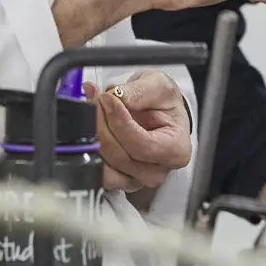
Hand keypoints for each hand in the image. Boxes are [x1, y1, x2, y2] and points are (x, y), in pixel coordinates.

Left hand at [83, 69, 190, 191]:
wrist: (158, 112)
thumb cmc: (165, 103)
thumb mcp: (159, 85)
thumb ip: (139, 91)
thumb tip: (115, 97)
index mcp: (176, 151)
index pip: (142, 145)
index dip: (120, 122)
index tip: (107, 98)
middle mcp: (157, 171)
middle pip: (120, 156)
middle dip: (102, 124)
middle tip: (95, 97)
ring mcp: (136, 178)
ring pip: (104, 166)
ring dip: (93, 135)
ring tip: (92, 106)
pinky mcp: (117, 179)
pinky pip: (96, 170)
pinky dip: (89, 147)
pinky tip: (90, 123)